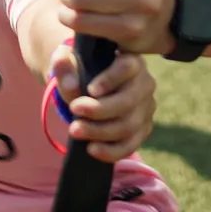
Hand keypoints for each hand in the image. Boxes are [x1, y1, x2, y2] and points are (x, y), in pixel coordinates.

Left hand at [49, 44, 155, 161]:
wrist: (89, 88)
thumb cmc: (81, 69)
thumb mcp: (68, 60)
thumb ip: (64, 65)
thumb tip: (72, 86)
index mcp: (130, 60)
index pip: (127, 68)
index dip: (111, 79)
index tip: (90, 89)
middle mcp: (145, 83)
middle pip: (129, 100)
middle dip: (100, 110)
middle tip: (74, 111)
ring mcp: (146, 108)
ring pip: (129, 125)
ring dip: (100, 131)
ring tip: (75, 130)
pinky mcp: (143, 129)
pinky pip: (130, 144)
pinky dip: (111, 151)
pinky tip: (91, 149)